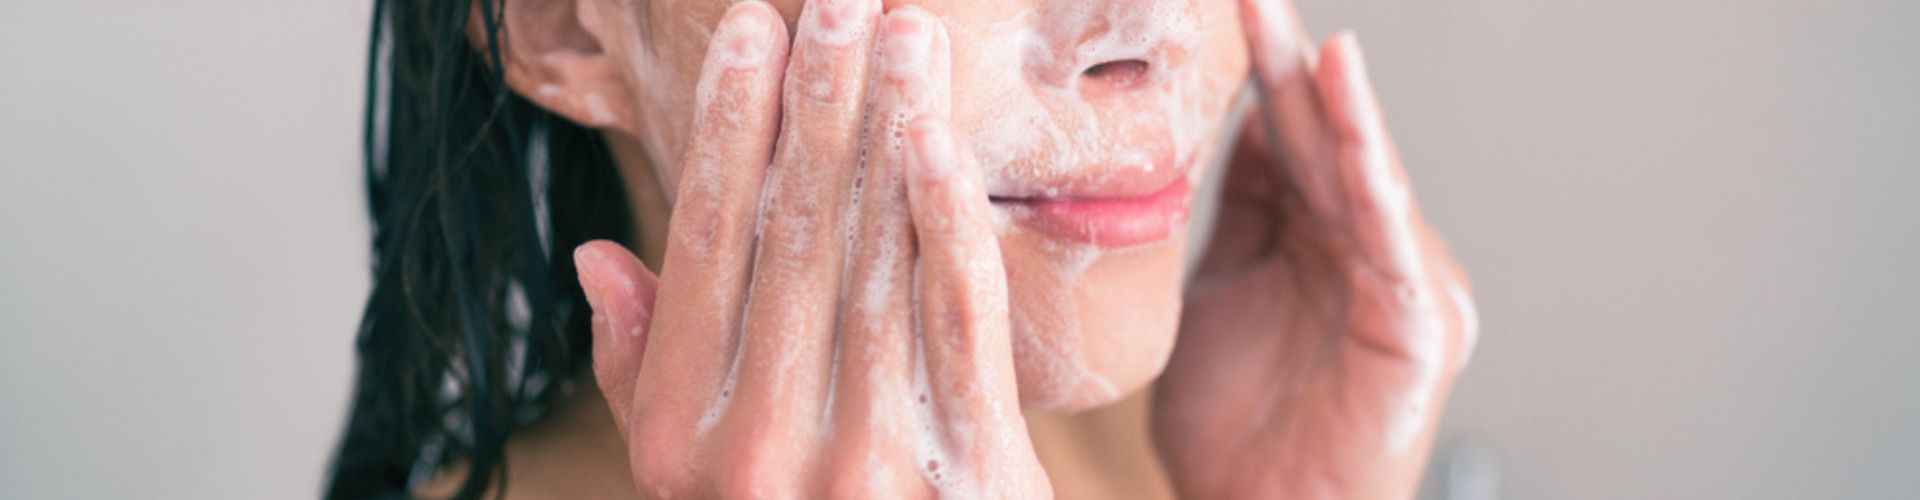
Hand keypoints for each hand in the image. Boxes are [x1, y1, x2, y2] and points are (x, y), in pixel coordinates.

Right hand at [574, 2, 1048, 496]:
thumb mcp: (689, 479)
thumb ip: (646, 373)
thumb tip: (601, 255)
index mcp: (681, 442)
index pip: (703, 253)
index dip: (726, 135)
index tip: (748, 38)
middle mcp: (759, 450)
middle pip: (792, 238)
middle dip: (817, 106)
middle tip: (837, 5)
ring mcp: (862, 464)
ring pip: (873, 261)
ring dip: (887, 132)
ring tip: (902, 34)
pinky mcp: (967, 474)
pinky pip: (955, 321)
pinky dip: (946, 221)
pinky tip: (938, 140)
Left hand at [1152, 0, 1479, 497]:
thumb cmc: (1237, 435)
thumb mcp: (1214, 296)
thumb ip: (1233, 216)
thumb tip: (1231, 126)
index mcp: (1313, 241)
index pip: (1286, 140)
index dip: (1260, 75)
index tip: (1228, 10)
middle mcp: (1362, 251)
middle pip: (1325, 141)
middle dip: (1292, 65)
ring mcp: (1396, 281)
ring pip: (1362, 174)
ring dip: (1334, 101)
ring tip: (1303, 36)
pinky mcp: (1418, 322)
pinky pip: (1390, 232)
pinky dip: (1372, 167)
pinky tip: (1351, 106)